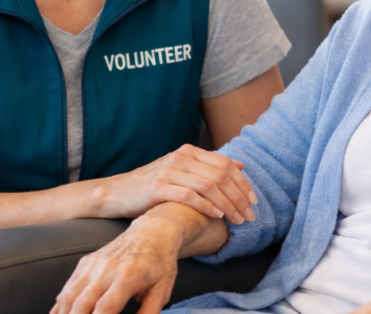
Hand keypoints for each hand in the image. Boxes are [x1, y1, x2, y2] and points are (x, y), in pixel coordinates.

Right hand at [52, 215, 180, 313]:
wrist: (152, 232)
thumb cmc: (160, 263)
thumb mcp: (162, 290)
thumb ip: (148, 312)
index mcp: (128, 275)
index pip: (105, 307)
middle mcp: (106, 268)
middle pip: (81, 304)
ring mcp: (93, 264)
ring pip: (68, 296)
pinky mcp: (86, 262)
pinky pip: (68, 287)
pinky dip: (60, 305)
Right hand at [96, 144, 256, 224]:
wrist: (117, 193)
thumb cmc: (152, 186)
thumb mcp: (181, 170)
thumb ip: (207, 167)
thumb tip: (239, 165)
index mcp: (189, 151)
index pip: (225, 164)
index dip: (243, 183)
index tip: (253, 201)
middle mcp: (180, 157)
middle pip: (220, 176)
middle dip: (239, 197)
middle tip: (250, 215)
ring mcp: (169, 170)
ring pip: (209, 186)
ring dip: (228, 205)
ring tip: (238, 220)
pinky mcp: (158, 187)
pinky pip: (189, 195)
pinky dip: (206, 206)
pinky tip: (217, 216)